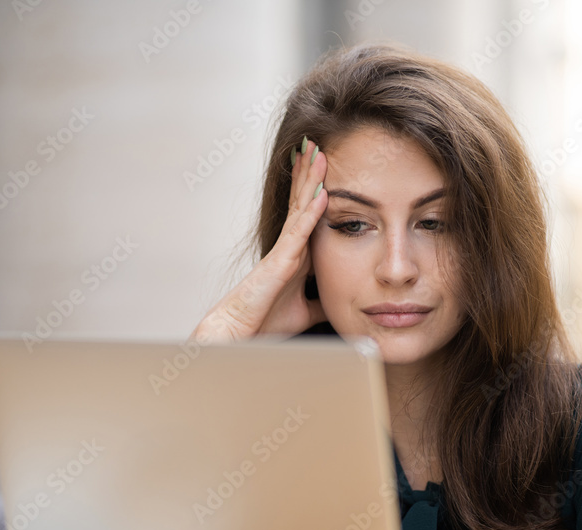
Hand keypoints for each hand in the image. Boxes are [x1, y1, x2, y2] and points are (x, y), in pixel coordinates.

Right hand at [190, 137, 328, 343]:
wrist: (240, 334)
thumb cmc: (265, 322)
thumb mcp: (305, 309)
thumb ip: (320, 301)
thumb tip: (341, 300)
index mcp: (295, 256)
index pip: (307, 214)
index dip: (313, 188)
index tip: (323, 166)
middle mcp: (289, 247)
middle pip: (302, 201)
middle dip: (309, 173)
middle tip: (318, 143)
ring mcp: (283, 251)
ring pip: (300, 208)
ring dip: (310, 180)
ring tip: (319, 152)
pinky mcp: (280, 262)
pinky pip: (299, 232)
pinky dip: (312, 212)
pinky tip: (322, 193)